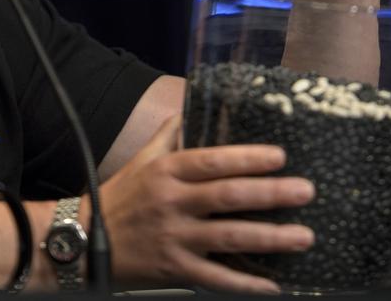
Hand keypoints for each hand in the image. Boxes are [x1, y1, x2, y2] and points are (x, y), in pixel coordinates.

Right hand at [100, 117, 315, 293]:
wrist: (83, 240)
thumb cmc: (118, 198)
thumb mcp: (141, 160)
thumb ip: (169, 135)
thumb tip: (190, 107)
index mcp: (166, 172)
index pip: (212, 161)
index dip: (247, 158)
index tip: (280, 156)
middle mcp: (172, 202)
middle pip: (228, 196)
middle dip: (271, 194)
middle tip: (306, 191)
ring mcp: (174, 238)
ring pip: (229, 236)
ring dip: (270, 237)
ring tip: (304, 236)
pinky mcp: (174, 269)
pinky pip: (216, 278)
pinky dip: (245, 284)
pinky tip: (272, 285)